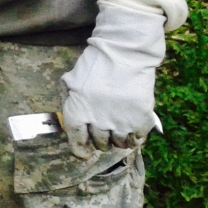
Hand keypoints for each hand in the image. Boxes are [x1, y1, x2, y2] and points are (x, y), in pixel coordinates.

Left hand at [60, 1, 165, 157]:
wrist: (123, 53)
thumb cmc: (94, 66)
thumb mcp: (70, 81)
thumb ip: (67, 101)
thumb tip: (70, 122)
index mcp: (77, 111)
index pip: (77, 142)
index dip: (81, 151)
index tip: (85, 153)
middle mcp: (97, 120)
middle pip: (99, 144)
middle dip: (100, 141)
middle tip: (103, 130)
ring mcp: (120, 121)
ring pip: (119, 145)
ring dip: (118, 140)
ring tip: (118, 127)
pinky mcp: (140, 119)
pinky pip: (138, 139)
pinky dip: (135, 137)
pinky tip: (132, 127)